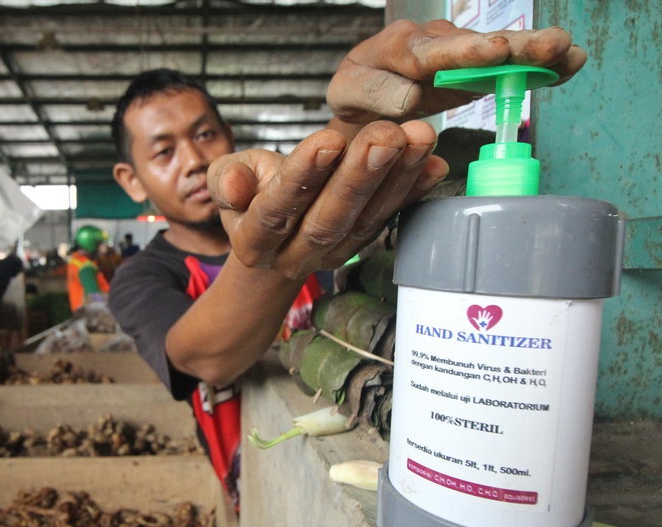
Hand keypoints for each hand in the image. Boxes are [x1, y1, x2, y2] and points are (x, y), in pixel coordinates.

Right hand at [209, 119, 446, 278]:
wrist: (275, 227)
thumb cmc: (252, 190)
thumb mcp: (228, 176)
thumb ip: (228, 178)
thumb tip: (234, 183)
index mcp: (254, 242)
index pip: (276, 210)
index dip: (303, 177)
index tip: (329, 140)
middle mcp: (295, 255)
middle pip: (329, 219)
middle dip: (361, 175)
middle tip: (387, 135)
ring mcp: (333, 254)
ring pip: (366, 219)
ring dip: (397, 177)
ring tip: (418, 137)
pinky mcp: (363, 243)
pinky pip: (390, 218)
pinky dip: (414, 191)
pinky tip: (434, 164)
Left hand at [327, 19, 587, 125]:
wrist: (364, 93)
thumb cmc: (355, 95)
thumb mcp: (348, 95)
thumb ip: (375, 93)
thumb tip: (411, 97)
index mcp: (399, 48)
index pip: (433, 52)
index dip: (466, 52)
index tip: (493, 50)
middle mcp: (434, 41)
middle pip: (476, 44)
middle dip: (513, 45)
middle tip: (549, 44)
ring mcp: (459, 50)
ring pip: (500, 49)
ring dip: (534, 50)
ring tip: (567, 50)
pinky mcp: (477, 65)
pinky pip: (509, 63)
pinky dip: (538, 64)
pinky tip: (570, 63)